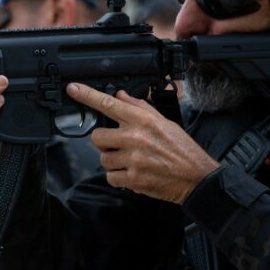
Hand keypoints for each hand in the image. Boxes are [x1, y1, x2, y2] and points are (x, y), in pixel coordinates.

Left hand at [68, 84, 218, 204]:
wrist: (197, 177)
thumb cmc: (182, 149)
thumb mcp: (165, 122)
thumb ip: (140, 108)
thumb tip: (121, 96)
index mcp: (143, 121)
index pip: (109, 104)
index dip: (87, 96)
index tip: (73, 89)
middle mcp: (135, 138)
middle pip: (97, 137)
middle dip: (104, 142)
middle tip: (119, 145)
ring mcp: (133, 160)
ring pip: (103, 159)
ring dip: (113, 162)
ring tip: (131, 161)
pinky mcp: (132, 179)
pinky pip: (110, 177)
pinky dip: (118, 178)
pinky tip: (132, 174)